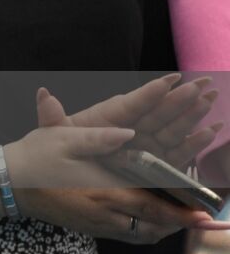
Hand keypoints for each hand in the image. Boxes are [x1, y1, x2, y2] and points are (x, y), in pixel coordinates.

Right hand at [7, 121, 223, 242]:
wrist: (8, 184)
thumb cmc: (35, 157)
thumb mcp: (63, 138)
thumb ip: (99, 137)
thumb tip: (130, 132)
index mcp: (103, 191)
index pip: (152, 208)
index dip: (181, 214)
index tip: (204, 215)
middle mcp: (104, 213)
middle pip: (153, 226)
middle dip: (180, 224)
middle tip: (203, 220)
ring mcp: (96, 224)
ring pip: (142, 235)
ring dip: (163, 229)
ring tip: (181, 219)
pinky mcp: (89, 228)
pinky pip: (127, 236)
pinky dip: (145, 231)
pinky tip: (149, 221)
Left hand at [43, 76, 220, 170]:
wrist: (70, 176)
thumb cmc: (64, 149)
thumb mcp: (57, 134)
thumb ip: (51, 116)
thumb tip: (42, 93)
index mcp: (110, 116)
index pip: (133, 103)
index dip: (151, 92)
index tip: (171, 78)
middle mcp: (133, 127)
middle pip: (160, 111)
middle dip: (182, 97)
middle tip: (203, 82)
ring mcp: (147, 145)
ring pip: (174, 127)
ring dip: (194, 113)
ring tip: (211, 98)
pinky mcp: (157, 164)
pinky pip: (178, 152)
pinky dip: (195, 142)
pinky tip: (211, 130)